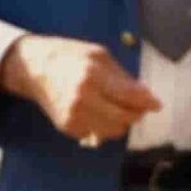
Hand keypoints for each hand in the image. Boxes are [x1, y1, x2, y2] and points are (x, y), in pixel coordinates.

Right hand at [0, 36, 159, 143]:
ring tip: (118, 108)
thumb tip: (146, 96)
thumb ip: (123, 76)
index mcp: (91, 76)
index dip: (147, 102)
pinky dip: (104, 126)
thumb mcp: (99, 55)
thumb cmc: (70, 56)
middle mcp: (82, 99)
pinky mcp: (68, 127)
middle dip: (137, 114)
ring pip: (113, 131)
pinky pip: (97, 134)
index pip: (129, 96)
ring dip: (122, 122)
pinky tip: (99, 111)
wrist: (34, 68)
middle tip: (140, 106)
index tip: (156, 104)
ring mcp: (74, 116)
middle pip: (124, 118)